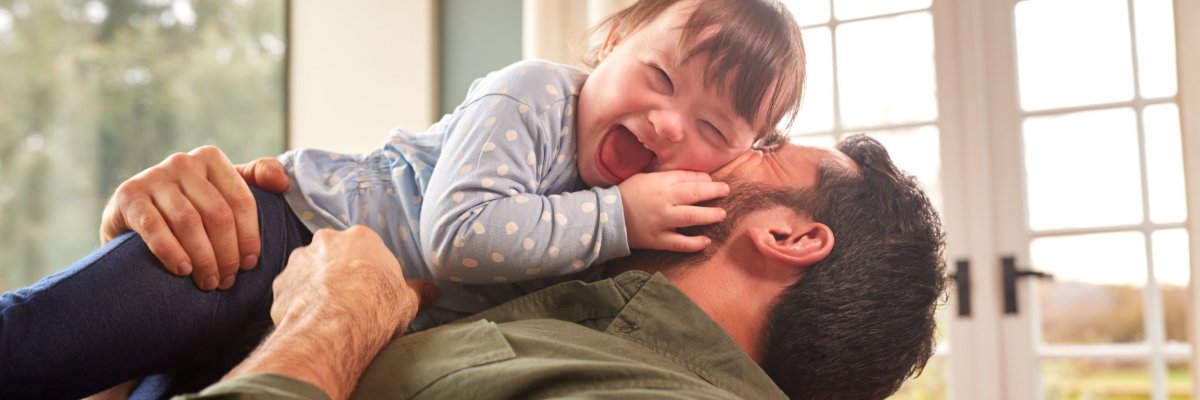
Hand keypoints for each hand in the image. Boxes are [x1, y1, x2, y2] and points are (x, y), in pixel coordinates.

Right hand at [99, 145, 289, 290]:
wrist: (131, 216)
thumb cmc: (189, 205)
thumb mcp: (222, 189)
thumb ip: (256, 179)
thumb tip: (282, 182)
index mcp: (210, 158)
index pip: (241, 201)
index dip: (249, 237)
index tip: (250, 264)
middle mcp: (182, 162)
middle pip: (217, 214)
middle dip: (226, 253)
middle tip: (227, 280)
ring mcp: (153, 177)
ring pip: (189, 222)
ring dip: (203, 259)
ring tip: (209, 282)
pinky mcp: (128, 196)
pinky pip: (155, 228)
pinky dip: (172, 253)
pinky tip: (183, 271)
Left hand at [271, 226, 437, 336]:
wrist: (335, 327)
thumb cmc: (378, 306)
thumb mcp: (408, 300)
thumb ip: (418, 291)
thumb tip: (432, 290)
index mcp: (360, 237)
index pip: (365, 248)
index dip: (369, 269)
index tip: (372, 288)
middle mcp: (326, 241)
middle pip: (333, 254)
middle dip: (338, 273)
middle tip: (348, 299)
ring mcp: (299, 261)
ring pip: (308, 271)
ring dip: (315, 286)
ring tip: (326, 313)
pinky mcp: (280, 284)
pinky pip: (290, 291)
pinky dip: (298, 303)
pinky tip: (309, 321)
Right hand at [617, 170, 728, 251]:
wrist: (607, 217)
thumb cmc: (629, 193)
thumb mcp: (647, 178)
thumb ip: (672, 177)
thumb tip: (700, 179)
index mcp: (660, 184)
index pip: (688, 179)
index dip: (705, 180)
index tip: (715, 182)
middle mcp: (663, 202)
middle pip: (694, 195)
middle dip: (713, 193)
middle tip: (726, 191)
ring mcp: (661, 222)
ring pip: (691, 218)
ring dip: (709, 216)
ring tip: (721, 214)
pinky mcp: (657, 240)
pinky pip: (679, 243)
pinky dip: (694, 243)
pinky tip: (706, 241)